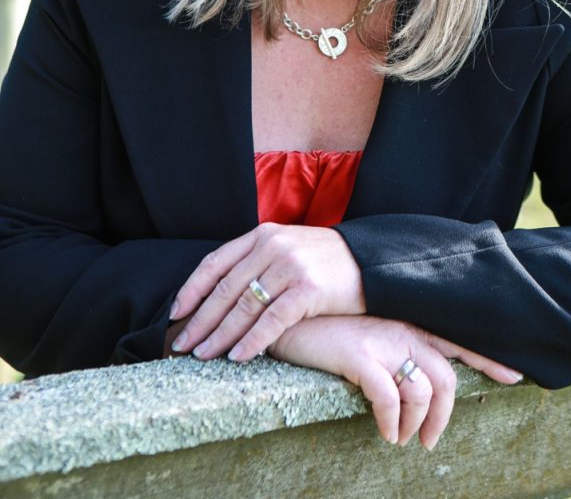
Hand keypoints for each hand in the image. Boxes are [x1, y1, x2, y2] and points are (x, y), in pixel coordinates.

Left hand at [169, 223, 364, 360]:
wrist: (372, 262)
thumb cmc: (326, 262)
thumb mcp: (288, 248)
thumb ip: (257, 262)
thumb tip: (220, 295)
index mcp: (262, 235)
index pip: (215, 262)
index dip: (192, 289)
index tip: (176, 313)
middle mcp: (272, 247)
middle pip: (225, 289)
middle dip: (200, 320)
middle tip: (182, 345)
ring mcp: (290, 267)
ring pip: (244, 307)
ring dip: (220, 335)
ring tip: (203, 356)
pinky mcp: (309, 289)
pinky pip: (272, 321)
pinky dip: (252, 341)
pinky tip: (238, 357)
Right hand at [268, 315, 522, 449]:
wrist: (284, 308)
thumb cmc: (324, 323)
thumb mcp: (366, 327)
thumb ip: (392, 342)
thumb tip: (412, 374)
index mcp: (408, 319)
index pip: (458, 337)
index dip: (488, 359)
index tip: (515, 376)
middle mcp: (403, 327)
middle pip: (445, 378)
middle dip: (444, 418)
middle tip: (428, 441)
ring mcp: (383, 340)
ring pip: (423, 392)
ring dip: (416, 425)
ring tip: (400, 438)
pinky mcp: (359, 354)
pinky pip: (389, 399)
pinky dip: (392, 423)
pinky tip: (384, 432)